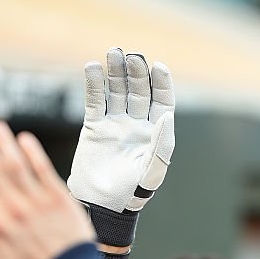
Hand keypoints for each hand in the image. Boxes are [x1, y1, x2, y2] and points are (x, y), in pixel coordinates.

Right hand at [67, 48, 173, 246]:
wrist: (102, 205)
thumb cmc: (132, 193)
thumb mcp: (152, 170)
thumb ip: (162, 144)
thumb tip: (167, 115)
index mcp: (156, 133)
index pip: (161, 100)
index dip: (161, 83)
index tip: (157, 67)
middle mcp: (137, 124)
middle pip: (139, 91)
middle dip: (136, 72)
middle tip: (131, 56)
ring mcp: (116, 123)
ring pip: (117, 91)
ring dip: (115, 72)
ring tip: (112, 53)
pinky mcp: (95, 127)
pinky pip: (95, 101)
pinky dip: (94, 84)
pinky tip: (92, 67)